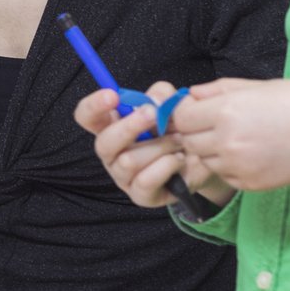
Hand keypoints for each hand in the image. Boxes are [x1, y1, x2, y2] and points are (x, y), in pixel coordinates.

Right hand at [76, 85, 225, 209]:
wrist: (202, 159)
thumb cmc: (178, 129)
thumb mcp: (171, 105)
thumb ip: (161, 95)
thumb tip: (153, 101)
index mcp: (111, 126)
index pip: (86, 116)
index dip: (93, 106)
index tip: (113, 95)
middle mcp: (111, 153)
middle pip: (103, 142)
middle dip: (129, 126)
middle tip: (153, 114)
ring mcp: (123, 177)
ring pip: (128, 161)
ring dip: (159, 146)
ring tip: (179, 141)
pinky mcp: (140, 195)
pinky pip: (145, 180)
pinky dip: (167, 165)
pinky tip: (180, 159)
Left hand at [172, 78, 289, 192]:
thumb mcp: (258, 86)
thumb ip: (219, 90)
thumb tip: (190, 93)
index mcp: (228, 111)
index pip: (181, 116)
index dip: (184, 112)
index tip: (194, 110)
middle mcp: (228, 140)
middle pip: (188, 140)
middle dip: (195, 132)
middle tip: (216, 124)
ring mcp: (238, 165)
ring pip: (204, 159)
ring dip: (211, 150)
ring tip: (240, 137)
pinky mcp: (248, 183)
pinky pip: (224, 175)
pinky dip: (229, 166)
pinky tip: (251, 152)